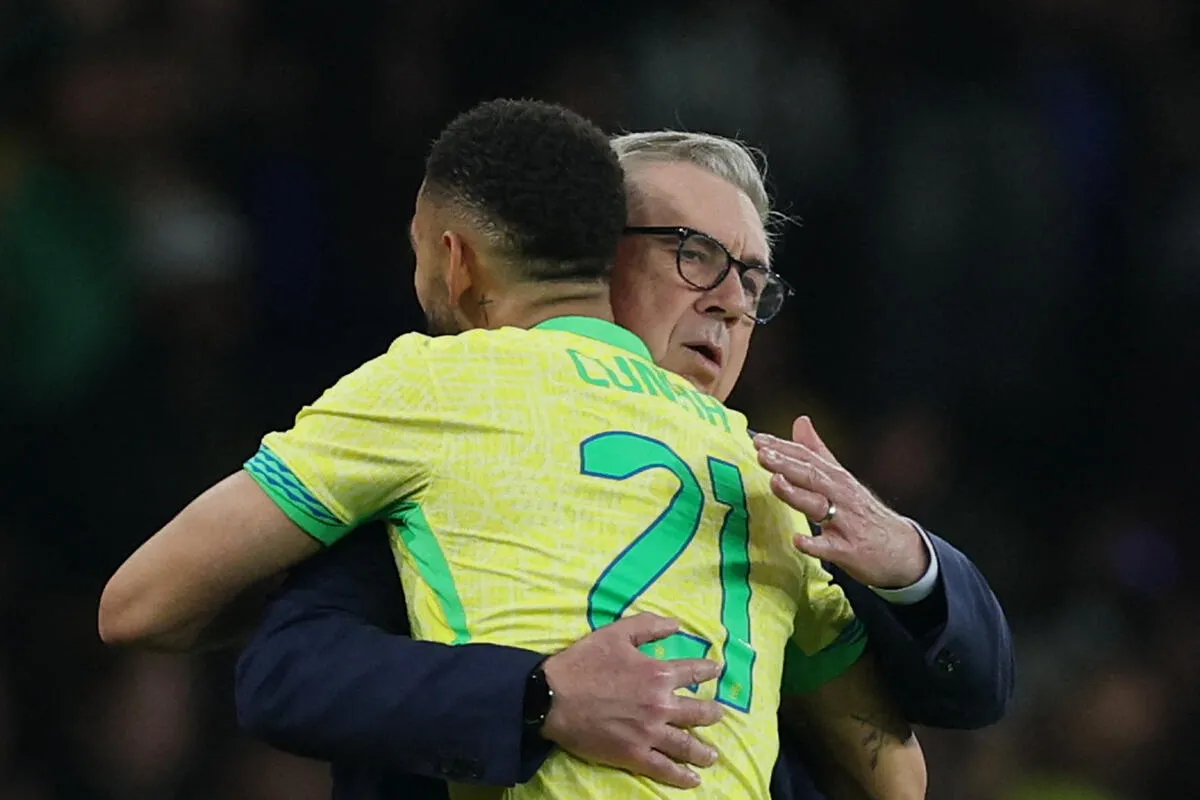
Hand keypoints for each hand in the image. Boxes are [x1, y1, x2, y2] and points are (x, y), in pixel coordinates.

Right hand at [540, 613, 724, 788]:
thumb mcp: (616, 633)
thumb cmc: (584, 662)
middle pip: (698, 712)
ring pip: (686, 745)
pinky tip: (693, 780)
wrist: (553, 698)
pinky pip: (664, 768)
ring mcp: (649, 733)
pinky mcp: (634, 755)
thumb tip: (677, 624)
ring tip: (713, 755)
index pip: (693, 672)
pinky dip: (681, 776)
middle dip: (713, 713)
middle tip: (719, 715)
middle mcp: (661, 705)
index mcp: (658, 673)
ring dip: (704, 751)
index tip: (717, 671)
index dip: (708, 671)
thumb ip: (648, 626)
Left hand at [754, 416, 928, 588]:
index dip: (783, 448)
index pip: (808, 458)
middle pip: (812, 477)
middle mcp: (842, 497)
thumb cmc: (863, 513)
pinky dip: (815, 544)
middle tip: (762, 454)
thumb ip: (817, 451)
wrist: (902, 550)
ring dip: (797, 494)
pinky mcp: (850, 551)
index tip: (758, 440)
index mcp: (836, 479)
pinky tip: (798, 540)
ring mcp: (846, 524)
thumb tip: (800, 421)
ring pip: (820, 506)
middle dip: (787, 464)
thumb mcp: (842, 478)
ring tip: (775, 482)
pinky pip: (830, 547)